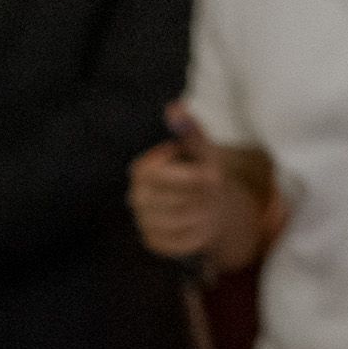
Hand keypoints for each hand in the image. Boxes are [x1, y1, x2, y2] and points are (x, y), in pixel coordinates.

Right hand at [130, 102, 230, 265]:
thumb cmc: (200, 172)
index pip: (166, 176)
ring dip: (205, 213)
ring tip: (208, 206)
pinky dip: (200, 233)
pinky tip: (200, 224)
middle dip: (203, 195)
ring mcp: (142, 221)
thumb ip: (189, 130)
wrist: (203, 205)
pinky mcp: (152, 242)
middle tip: (212, 191)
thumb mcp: (200, 150)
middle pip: (177, 199)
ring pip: (183, 221)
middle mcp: (135, 196)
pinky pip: (183, 241)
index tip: (212, 173)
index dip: (194, 177)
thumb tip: (175, 106)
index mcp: (142, 169)